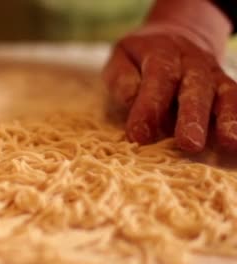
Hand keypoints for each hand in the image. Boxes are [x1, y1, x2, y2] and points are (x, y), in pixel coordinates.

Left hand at [104, 30, 236, 152]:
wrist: (176, 34)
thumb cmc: (139, 58)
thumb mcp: (121, 58)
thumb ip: (122, 78)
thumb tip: (130, 98)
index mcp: (162, 52)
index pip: (158, 78)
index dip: (149, 107)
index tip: (139, 136)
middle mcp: (193, 62)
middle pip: (195, 87)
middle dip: (193, 117)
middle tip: (189, 144)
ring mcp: (214, 74)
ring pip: (225, 93)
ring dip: (228, 119)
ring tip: (230, 142)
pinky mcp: (226, 88)